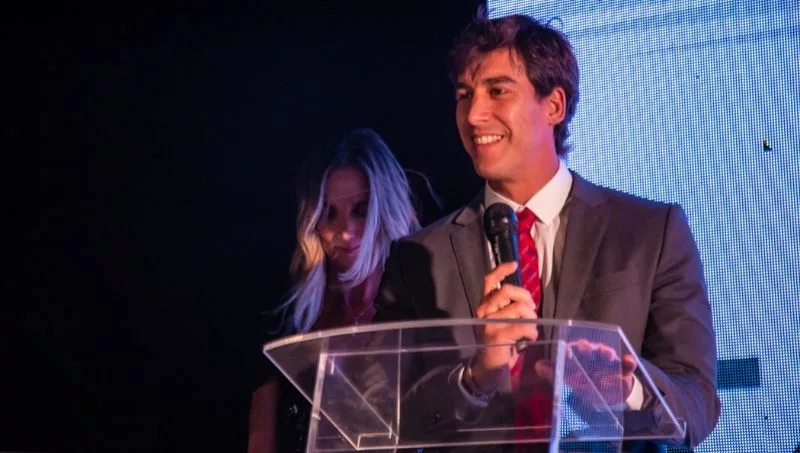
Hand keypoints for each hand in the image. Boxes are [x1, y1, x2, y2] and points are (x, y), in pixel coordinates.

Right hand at [468, 262, 538, 391]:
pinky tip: (531, 338)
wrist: (488, 368)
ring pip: (518, 308)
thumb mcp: (500, 322)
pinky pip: (523, 326)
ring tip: (532, 329)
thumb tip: (526, 299)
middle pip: (506, 290)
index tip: (514, 264)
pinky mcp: (498, 335)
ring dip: (532, 318)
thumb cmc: (499, 344)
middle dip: (525, 297)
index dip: (501, 270)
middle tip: (532, 309)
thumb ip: (508, 308)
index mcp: (485, 305)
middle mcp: (484, 311)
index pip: (489, 281)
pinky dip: (532, 331)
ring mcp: (490, 323)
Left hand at [534, 339, 636, 405]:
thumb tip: (537, 365)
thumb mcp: (569, 380)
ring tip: (607, 353)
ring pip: (608, 354)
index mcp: (579, 357)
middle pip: (591, 349)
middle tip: (585, 347)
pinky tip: (629, 361)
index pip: (573, 349)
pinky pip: (628, 365)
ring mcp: (610, 362)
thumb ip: (553, 373)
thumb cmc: (585, 382)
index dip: (570, 349)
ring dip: (607, 352)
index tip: (566, 350)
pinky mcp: (624, 370)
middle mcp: (594, 356)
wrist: (609, 394)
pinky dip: (629, 362)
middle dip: (588, 348)